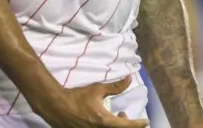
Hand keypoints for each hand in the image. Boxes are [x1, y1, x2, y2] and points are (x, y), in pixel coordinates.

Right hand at [33, 76, 148, 127]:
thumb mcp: (97, 90)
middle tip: (125, 114)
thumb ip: (115, 87)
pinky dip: (108, 127)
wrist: (57, 106)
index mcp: (106, 121)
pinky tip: (103, 121)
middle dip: (127, 124)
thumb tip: (129, 79)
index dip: (139, 124)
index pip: (128, 126)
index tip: (146, 121)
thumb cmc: (77, 97)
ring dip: (117, 126)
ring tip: (115, 116)